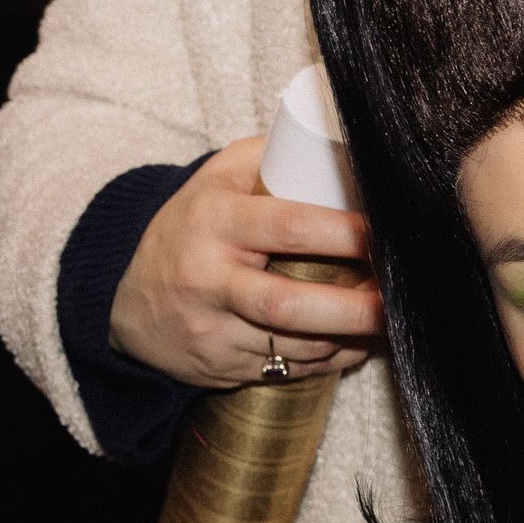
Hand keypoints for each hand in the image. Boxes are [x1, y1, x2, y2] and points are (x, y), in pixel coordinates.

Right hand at [109, 133, 382, 386]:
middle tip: (395, 301)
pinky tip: (357, 343)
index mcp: (213, 221)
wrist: (128, 299)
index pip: (285, 227)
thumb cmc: (191, 227)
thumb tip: (343, 152)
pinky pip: (288, 370)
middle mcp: (209, 279)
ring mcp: (213, 330)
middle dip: (350, 308)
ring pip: (292, 346)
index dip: (340, 234)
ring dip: (348, 337)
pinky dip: (330, 360)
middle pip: (286, 304)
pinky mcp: (221, 367)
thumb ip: (271, 158)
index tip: (382, 234)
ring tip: (386, 319)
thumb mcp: (216, 178)